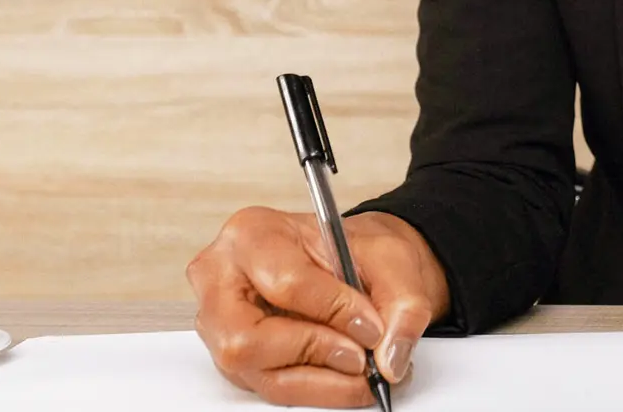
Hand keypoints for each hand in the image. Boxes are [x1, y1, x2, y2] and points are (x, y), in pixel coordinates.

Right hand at [189, 207, 449, 407]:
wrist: (350, 261)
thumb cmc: (356, 250)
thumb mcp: (392, 260)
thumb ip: (402, 307)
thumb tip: (390, 357)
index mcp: (252, 234)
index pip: (286, 283)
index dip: (334, 311)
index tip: (371, 327)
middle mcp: (220, 280)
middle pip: (248, 339)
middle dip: (315, 352)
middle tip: (361, 356)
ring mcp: (220, 324)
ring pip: (258, 372)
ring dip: (319, 380)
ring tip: (360, 367)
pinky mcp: (234, 357)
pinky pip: (269, 387)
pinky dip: (314, 388)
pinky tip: (343, 375)